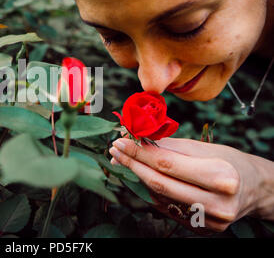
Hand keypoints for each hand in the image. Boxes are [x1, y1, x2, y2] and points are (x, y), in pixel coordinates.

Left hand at [109, 136, 273, 232]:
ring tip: (123, 162)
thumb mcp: (203, 148)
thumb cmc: (228, 162)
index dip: (139, 152)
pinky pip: (167, 208)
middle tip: (115, 151)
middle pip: (160, 183)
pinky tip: (141, 178)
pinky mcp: (201, 229)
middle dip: (132, 165)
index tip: (120, 141)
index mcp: (221, 176)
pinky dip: (150, 191)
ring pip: (159, 198)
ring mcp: (209, 221)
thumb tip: (133, 142)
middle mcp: (217, 203)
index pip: (167, 164)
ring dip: (137, 178)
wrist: (254, 190)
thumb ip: (168, 146)